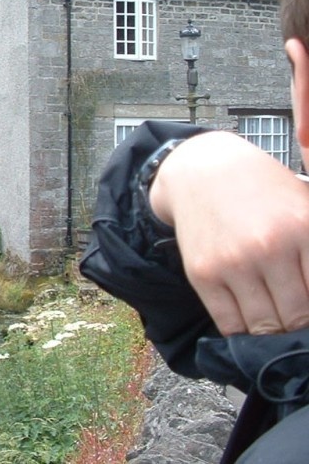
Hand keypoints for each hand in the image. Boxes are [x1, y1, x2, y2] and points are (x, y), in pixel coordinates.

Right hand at [150, 131, 308, 335]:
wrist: (203, 170)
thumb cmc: (264, 190)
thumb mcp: (306, 206)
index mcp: (304, 228)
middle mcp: (269, 248)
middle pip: (298, 317)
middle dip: (300, 324)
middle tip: (297, 317)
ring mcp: (233, 263)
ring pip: (265, 326)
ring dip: (273, 330)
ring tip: (275, 319)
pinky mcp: (202, 273)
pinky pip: (229, 323)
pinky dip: (243, 331)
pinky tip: (249, 319)